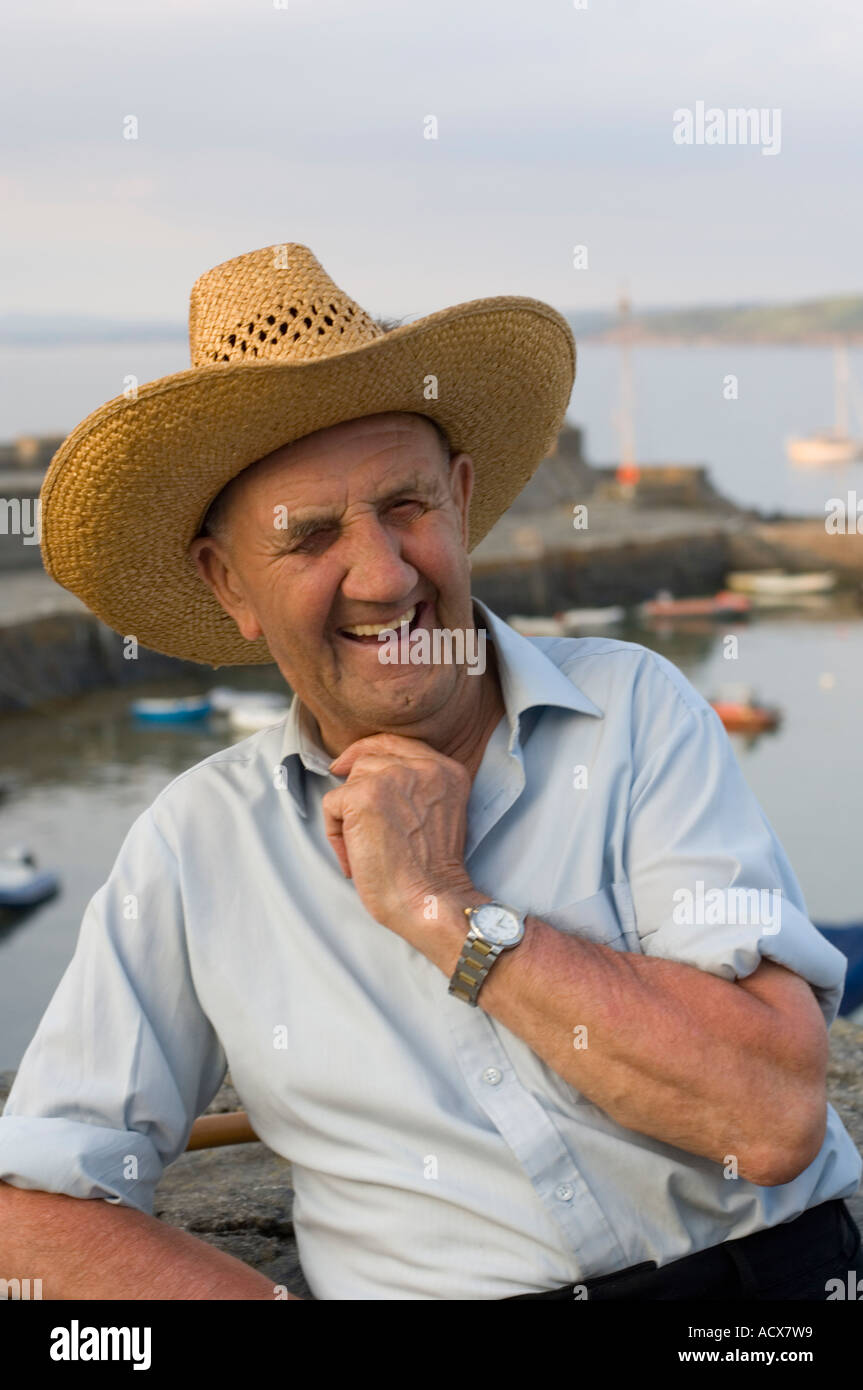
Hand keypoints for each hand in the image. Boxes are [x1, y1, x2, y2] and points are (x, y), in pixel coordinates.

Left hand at [322, 734, 477, 943]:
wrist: (431, 901)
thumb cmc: (431, 873)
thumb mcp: (440, 813)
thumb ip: (416, 788)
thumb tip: (363, 774)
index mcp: (446, 770)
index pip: (397, 742)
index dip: (368, 752)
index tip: (347, 767)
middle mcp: (423, 766)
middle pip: (369, 758)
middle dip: (355, 787)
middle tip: (353, 820)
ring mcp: (392, 778)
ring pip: (349, 781)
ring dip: (347, 816)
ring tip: (364, 848)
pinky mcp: (364, 797)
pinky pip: (332, 804)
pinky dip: (336, 835)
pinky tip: (355, 859)